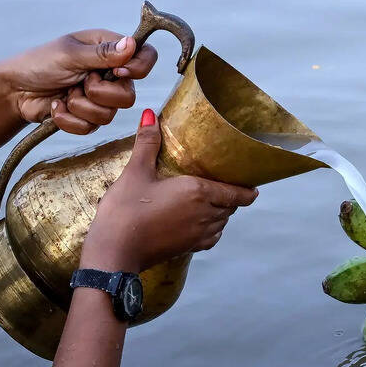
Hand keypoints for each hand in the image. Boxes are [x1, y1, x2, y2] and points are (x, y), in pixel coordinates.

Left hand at [0, 30, 158, 134]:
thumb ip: (102, 53)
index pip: (146, 56)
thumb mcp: (70, 53)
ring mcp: (101, 97)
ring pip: (110, 115)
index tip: (117, 71)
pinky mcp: (88, 116)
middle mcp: (110, 74)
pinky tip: (57, 106)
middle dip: (100, 94)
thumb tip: (132, 44)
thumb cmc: (38, 63)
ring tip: (65, 94)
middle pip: (130, 95)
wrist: (13, 91)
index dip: (139, 68)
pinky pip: (92, 127)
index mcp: (109, 50)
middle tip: (81, 83)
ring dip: (80, 106)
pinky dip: (69, 119)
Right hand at [80, 109, 257, 272]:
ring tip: (214, 201)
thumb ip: (147, 143)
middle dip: (232, 197)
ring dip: (222, 212)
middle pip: (231, 206)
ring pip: (223, 221)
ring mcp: (199, 234)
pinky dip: (213, 230)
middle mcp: (206, 214)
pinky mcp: (189, 248)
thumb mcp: (135, 172)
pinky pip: (212, 238)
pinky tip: (202, 224)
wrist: (114, 252)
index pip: (238, 193)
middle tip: (226, 185)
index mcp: (199, 192)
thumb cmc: (125, 210)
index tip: (251, 184)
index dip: (248, 190)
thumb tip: (149, 115)